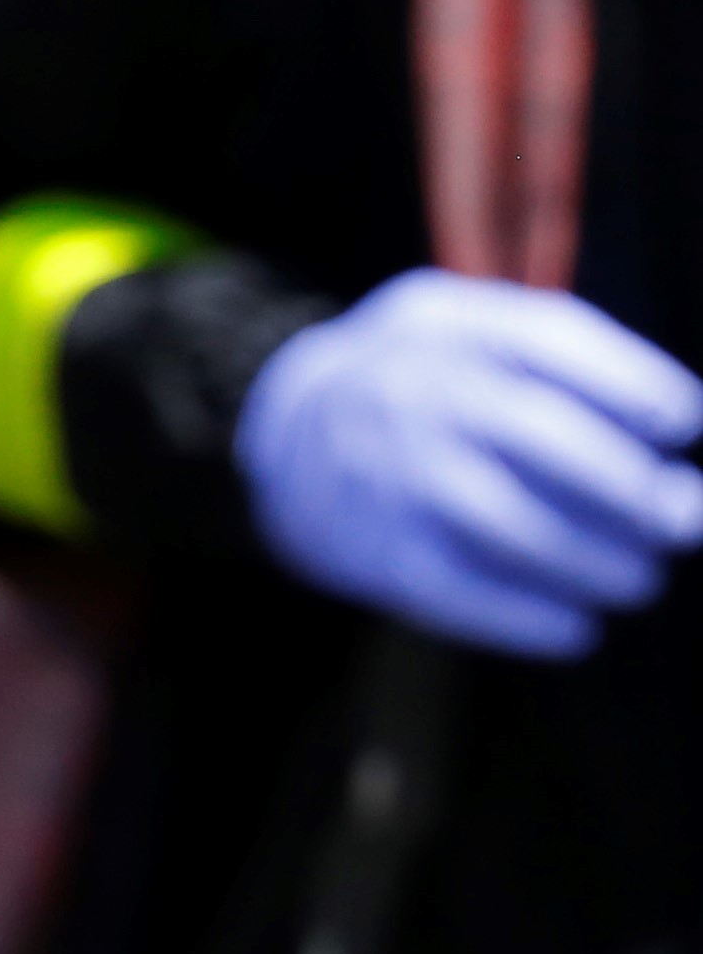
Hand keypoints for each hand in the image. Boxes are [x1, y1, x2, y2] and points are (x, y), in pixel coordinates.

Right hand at [236, 271, 702, 656]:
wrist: (288, 429)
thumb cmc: (425, 382)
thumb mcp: (471, 332)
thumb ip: (566, 361)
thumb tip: (674, 433)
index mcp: (447, 326)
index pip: (552, 342)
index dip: (634, 384)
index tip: (682, 423)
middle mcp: (413, 391)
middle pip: (542, 436)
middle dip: (632, 487)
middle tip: (682, 521)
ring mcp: (389, 470)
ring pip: (513, 524)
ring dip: (597, 562)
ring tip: (637, 578)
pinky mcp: (374, 546)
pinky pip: (463, 592)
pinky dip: (530, 619)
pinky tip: (575, 627)